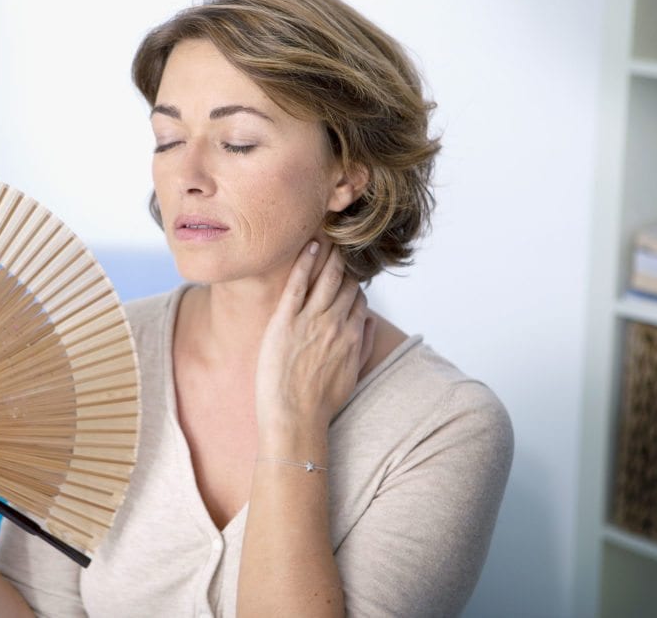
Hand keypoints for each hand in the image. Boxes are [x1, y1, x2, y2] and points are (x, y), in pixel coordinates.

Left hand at [254, 241, 376, 434]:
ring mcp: (312, 320)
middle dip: (345, 262)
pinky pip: (299, 283)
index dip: (354, 284)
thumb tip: (370, 321)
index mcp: (353, 335)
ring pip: (327, 277)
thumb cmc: (321, 403)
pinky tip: (310, 245)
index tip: (348, 272)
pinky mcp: (286, 321)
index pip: (359, 298)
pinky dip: (306, 261)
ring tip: (329, 236)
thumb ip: (364, 345)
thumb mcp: (352, 374)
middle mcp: (336, 323)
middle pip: (346, 283)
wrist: (294, 419)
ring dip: (330, 255)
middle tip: (342, 243)